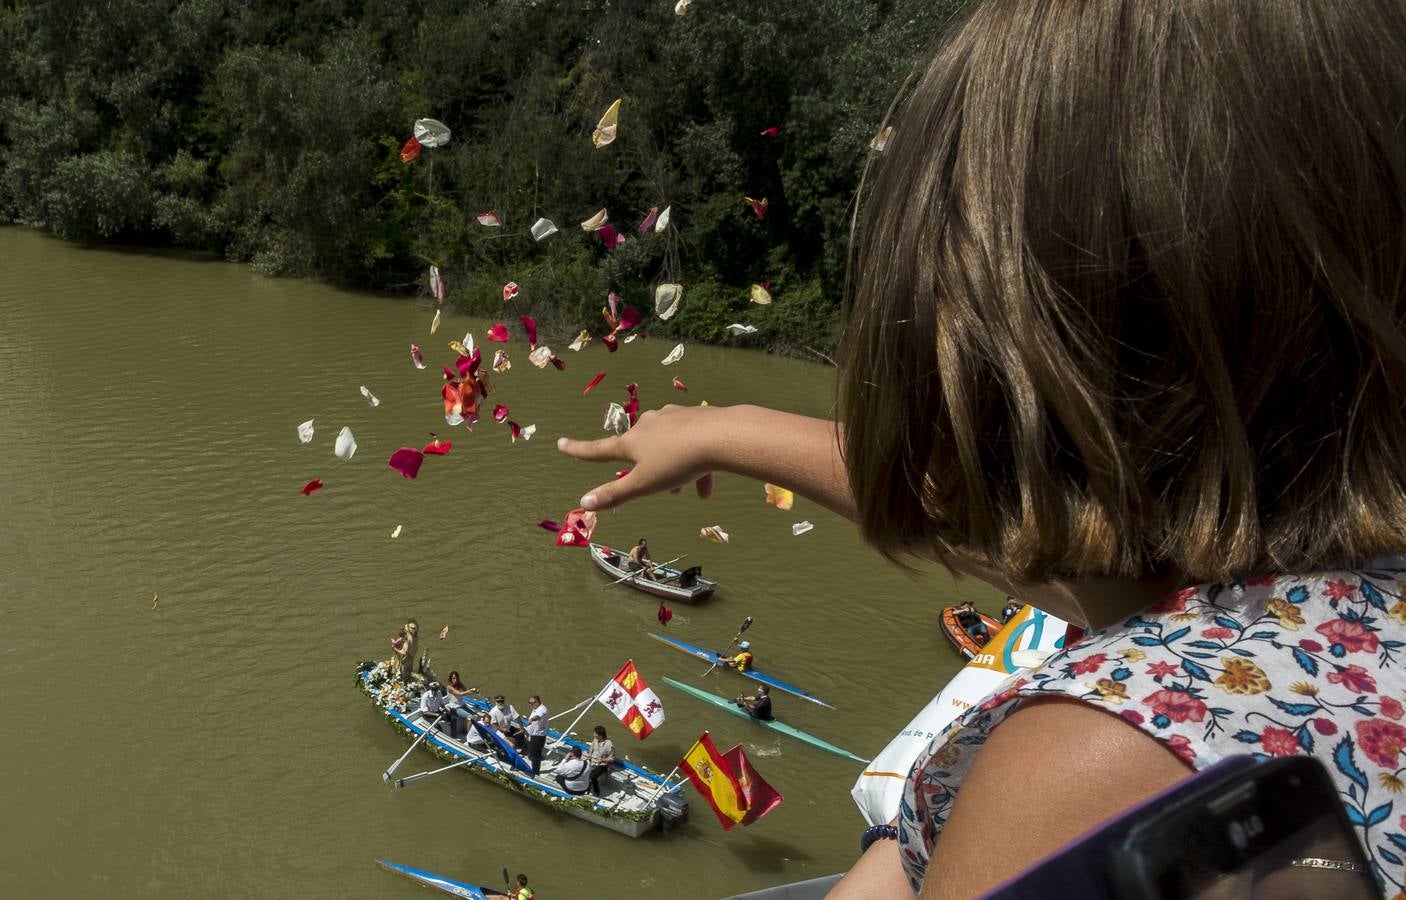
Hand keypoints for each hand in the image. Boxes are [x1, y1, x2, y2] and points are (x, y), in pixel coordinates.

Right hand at [557, 404, 721, 509]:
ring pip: (669, 447)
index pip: (598, 449)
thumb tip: (582, 503)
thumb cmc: (677, 462)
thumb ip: (614, 494)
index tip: (561, 443)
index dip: (578, 450)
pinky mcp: (696, 418)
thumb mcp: (643, 484)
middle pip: (641, 449)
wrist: (721, 436)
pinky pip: (691, 444)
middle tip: (663, 487)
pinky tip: (707, 487)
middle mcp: (649, 424)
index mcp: (632, 442)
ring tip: (688, 489)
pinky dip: (696, 466)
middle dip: (648, 469)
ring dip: (675, 469)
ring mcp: (673, 418)